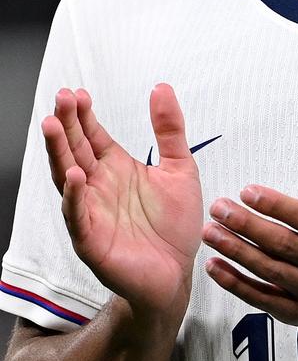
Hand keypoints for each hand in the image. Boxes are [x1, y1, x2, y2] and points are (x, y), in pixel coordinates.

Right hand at [42, 84, 202, 314]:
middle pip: (75, 150)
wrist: (178, 272)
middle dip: (66, 125)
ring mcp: (91, 212)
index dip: (84, 115)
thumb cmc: (175, 224)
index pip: (92, 135)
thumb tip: (161, 87)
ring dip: (59, 153)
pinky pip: (78, 217)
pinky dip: (74, 197)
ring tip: (53, 126)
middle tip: (61, 98)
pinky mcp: (92, 241)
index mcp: (116, 168)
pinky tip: (75, 177)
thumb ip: (170, 129)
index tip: (78, 92)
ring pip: (67, 178)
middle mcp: (98, 187)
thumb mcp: (181, 168)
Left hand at [203, 115, 297, 326]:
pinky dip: (235, 284)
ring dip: (236, 252)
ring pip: (269, 272)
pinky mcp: (295, 311)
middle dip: (247, 226)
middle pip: (283, 245)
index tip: (248, 190)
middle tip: (218, 207)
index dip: (276, 206)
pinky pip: (261, 298)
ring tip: (209, 231)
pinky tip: (213, 265)